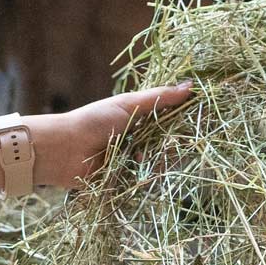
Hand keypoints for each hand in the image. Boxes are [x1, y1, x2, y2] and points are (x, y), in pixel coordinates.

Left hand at [33, 83, 193, 188]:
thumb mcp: (128, 104)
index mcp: (138, 117)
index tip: (200, 116)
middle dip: (172, 141)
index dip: (183, 117)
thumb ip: (159, 98)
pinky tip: (140, 165)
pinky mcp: (126, 177)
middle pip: (168, 141)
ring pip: (159, 160)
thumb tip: (190, 86)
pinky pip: (146, 178)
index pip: (170, 117)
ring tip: (145, 152)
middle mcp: (138, 136)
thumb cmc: (94, 120)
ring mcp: (132, 158)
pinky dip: (146, 173)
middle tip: (172, 139)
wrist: (65, 150)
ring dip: (157, 157)